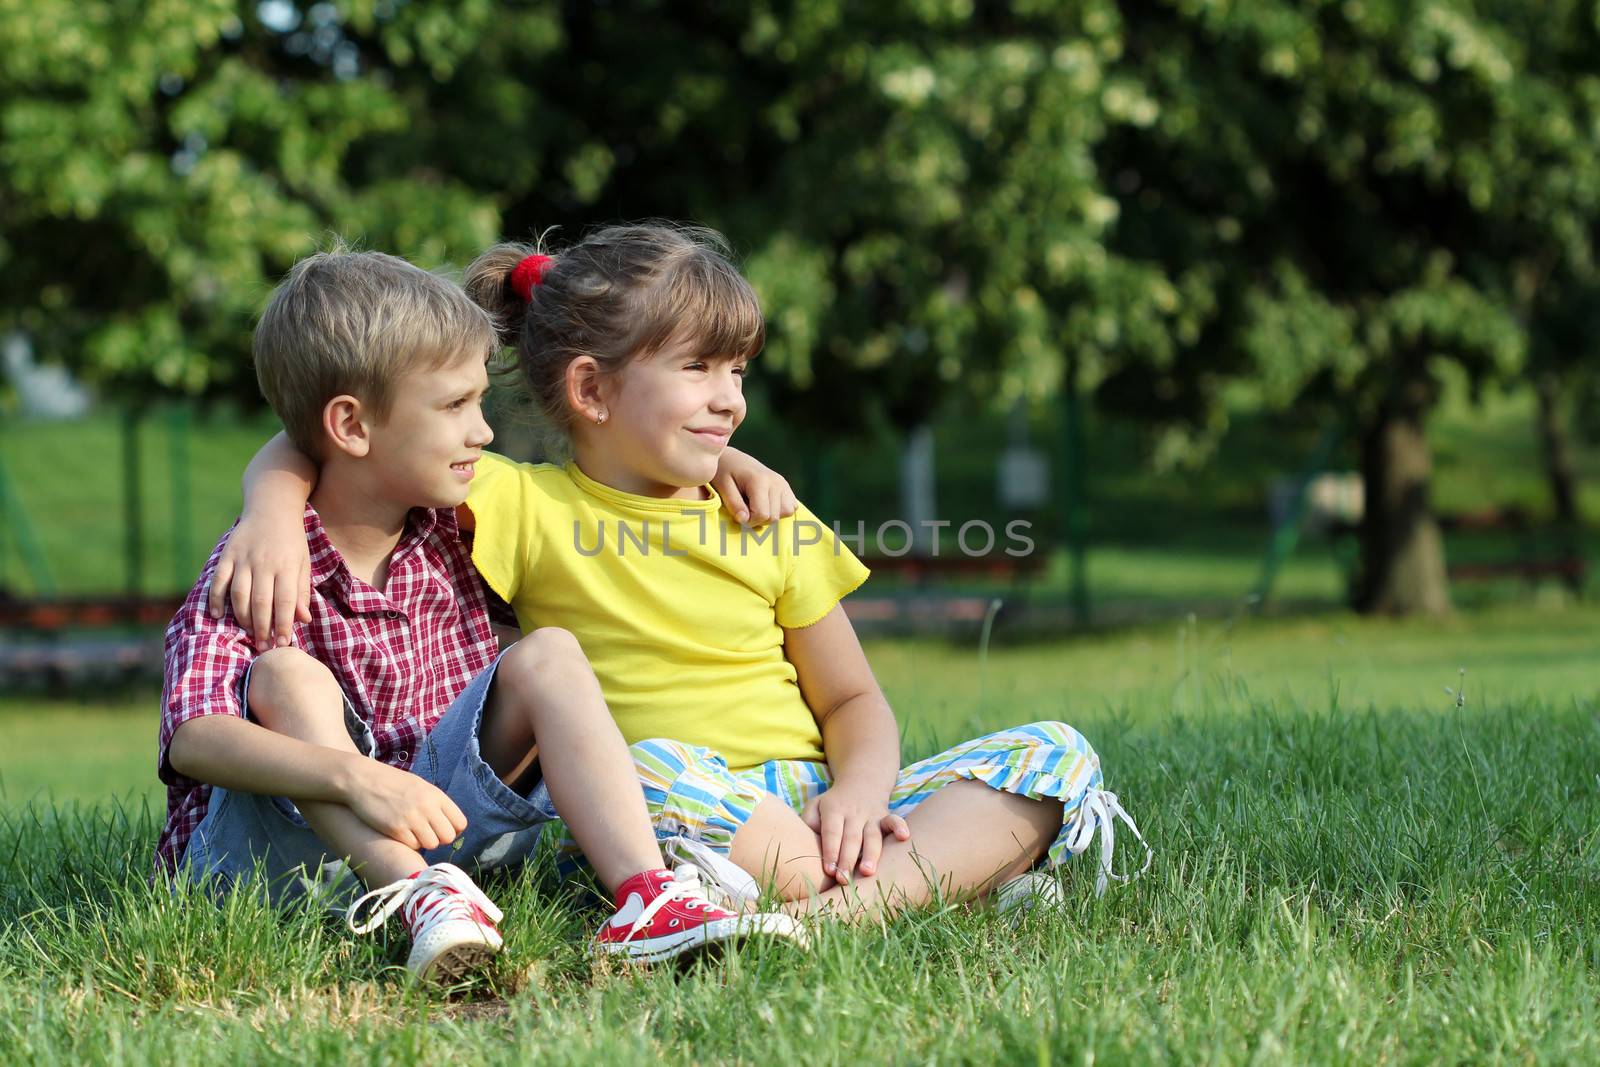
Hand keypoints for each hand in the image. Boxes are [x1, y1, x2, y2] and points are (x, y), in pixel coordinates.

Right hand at [207, 510, 311, 650]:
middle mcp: (264, 563)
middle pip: (261, 601)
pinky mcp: (227, 554)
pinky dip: (215, 599)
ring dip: (242, 618)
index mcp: (287, 566)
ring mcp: (243, 559)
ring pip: (239, 594)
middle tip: (264, 647)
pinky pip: (218, 580)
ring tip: (249, 633)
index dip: (284, 624)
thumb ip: (301, 591)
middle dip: (263, 628)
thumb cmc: (291, 541)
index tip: (283, 644)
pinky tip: (217, 615)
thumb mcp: (303, 563)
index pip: (286, 601)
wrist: (272, 508)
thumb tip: (303, 620)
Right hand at [344, 760, 467, 851]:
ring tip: (412, 832)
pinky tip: (400, 833)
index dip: (453, 829)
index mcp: (436, 795)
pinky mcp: (396, 829)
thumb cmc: (392, 783)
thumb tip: (450, 825)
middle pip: (448, 837)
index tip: (442, 829)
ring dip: (424, 842)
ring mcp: (412, 819)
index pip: (460, 823)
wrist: (362, 780)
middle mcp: (427, 807)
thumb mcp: (420, 787)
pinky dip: (409, 843)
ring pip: (432, 844)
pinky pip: (413, 846)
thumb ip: (436, 804)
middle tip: (426, 832)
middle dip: (439, 838)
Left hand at [713, 448, 798, 525]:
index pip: (762, 514)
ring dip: (770, 516)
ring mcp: (783, 483)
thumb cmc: (724, 473)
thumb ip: (734, 504)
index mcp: (759, 481)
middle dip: (758, 520)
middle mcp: (776, 481)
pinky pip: (791, 507)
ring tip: (756, 507)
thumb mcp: (723, 487)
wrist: (732, 459)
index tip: (739, 516)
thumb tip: (744, 520)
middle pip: (774, 516)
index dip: (749, 521)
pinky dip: (779, 511)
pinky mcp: (786, 486)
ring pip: (786, 512)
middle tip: (745, 510)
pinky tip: (766, 505)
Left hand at [801, 783, 910, 882]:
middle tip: (843, 880)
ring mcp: (871, 816)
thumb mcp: (815, 806)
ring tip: (867, 872)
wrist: (860, 783)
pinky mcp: (885, 818)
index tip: (829, 870)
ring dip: (871, 854)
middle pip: (852, 838)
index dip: (831, 851)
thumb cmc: (832, 805)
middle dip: (848, 859)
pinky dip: (899, 827)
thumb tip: (808, 844)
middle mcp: (854, 813)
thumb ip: (809, 822)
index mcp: (834, 810)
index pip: (832, 832)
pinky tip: (904, 837)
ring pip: (873, 835)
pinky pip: (894, 820)